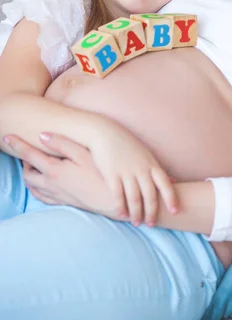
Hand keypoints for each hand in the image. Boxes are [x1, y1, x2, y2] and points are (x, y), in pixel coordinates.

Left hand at [4, 134, 129, 219]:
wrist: (114, 202)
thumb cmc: (102, 175)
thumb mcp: (85, 153)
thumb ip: (62, 143)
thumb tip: (41, 135)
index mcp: (54, 170)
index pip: (29, 156)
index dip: (17, 145)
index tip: (6, 136)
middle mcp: (51, 185)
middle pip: (27, 174)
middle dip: (23, 161)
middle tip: (27, 149)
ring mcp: (56, 196)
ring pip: (33, 186)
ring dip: (29, 174)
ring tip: (34, 164)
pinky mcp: (64, 202)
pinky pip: (41, 196)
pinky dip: (37, 186)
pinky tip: (44, 181)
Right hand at [78, 123, 178, 226]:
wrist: (105, 134)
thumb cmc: (128, 145)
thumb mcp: (146, 155)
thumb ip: (157, 170)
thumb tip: (174, 181)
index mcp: (151, 164)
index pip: (165, 184)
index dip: (171, 198)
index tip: (175, 211)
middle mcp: (141, 169)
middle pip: (150, 196)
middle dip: (151, 212)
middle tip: (151, 224)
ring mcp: (126, 172)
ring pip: (135, 199)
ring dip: (136, 213)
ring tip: (136, 222)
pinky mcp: (112, 175)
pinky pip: (118, 196)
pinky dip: (121, 207)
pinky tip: (122, 215)